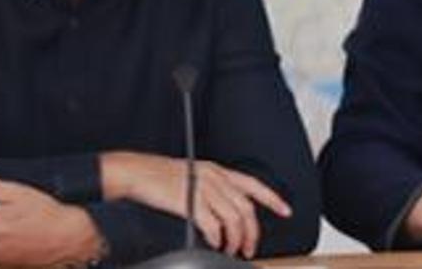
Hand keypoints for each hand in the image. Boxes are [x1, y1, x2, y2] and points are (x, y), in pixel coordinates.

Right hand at [101, 150, 292, 258]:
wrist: (136, 172)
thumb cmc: (159, 176)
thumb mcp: (193, 175)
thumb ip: (212, 189)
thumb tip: (225, 213)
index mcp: (218, 171)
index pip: (253, 185)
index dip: (272, 199)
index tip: (285, 211)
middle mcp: (215, 178)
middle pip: (245, 208)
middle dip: (252, 232)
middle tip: (249, 248)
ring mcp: (203, 189)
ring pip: (233, 218)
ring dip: (235, 239)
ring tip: (231, 250)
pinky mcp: (189, 201)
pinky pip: (212, 224)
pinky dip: (217, 238)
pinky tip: (215, 244)